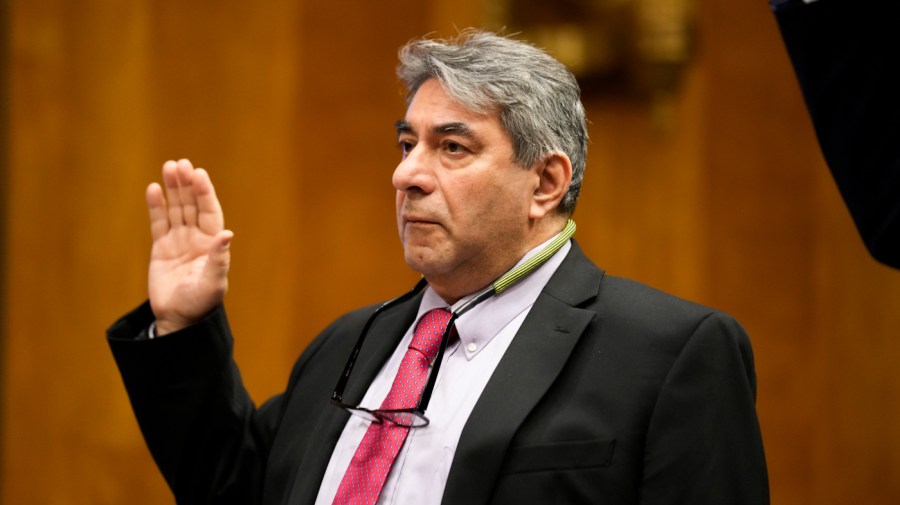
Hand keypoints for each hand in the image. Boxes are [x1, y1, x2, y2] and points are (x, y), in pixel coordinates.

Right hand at [146, 159, 233, 335]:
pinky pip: (159, 222)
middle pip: (193, 205)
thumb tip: (227, 235)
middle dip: (188, 185)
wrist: (178, 319)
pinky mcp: (161, 248)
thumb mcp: (213, 283)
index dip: (205, 193)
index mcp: (213, 244)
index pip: (210, 212)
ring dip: (173, 189)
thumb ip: (219, 260)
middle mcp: (197, 238)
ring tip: (169, 167)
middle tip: (182, 164)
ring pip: (176, 209)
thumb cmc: (200, 303)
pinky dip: (157, 206)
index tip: (199, 174)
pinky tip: (154, 189)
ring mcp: (179, 241)